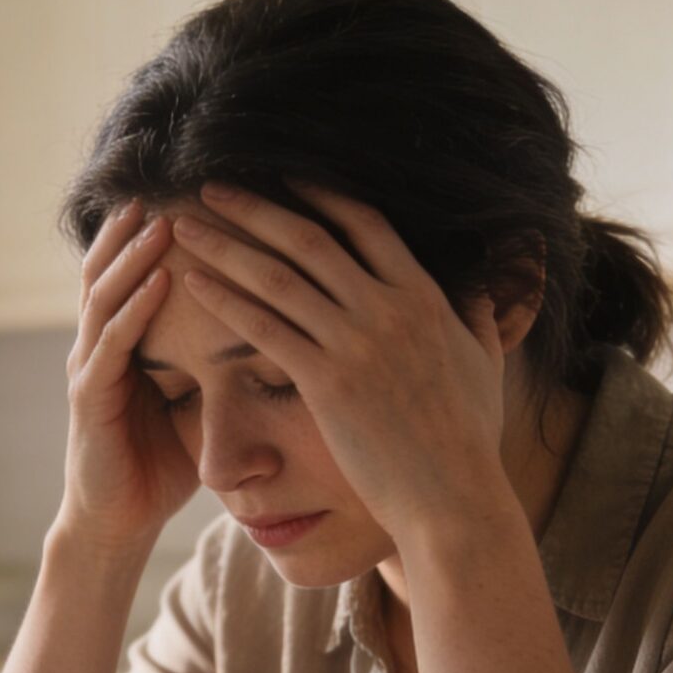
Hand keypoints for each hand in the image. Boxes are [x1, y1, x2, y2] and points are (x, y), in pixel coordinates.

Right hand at [55, 199, 200, 555]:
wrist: (119, 522)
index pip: (138, 269)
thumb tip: (278, 327)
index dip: (159, 230)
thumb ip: (217, 361)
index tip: (198, 191)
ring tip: (161, 216)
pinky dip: (133, 308)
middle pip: (113, 266)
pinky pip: (111, 344)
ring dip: (134, 254)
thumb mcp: (197, 401)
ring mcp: (89, 368)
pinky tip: (157, 281)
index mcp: (126, 341)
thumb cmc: (160, 464)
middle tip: (173, 179)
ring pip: (105, 295)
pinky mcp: (88, 399)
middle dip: (139, 224)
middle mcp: (100, 344)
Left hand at [174, 180, 520, 548]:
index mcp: (423, 294)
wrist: (452, 496)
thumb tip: (487, 283)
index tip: (280, 176)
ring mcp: (355, 344)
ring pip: (276, 278)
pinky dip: (225, 301)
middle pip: (307, 238)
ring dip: (225, 246)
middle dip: (254, 207)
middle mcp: (386, 308)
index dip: (317, 195)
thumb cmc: (469, 438)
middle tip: (211, 184)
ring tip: (185, 227)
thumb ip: (478, 314)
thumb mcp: (484, 362)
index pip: (364, 222)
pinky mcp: (327, 382)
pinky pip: (264, 330)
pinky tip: (194, 284)